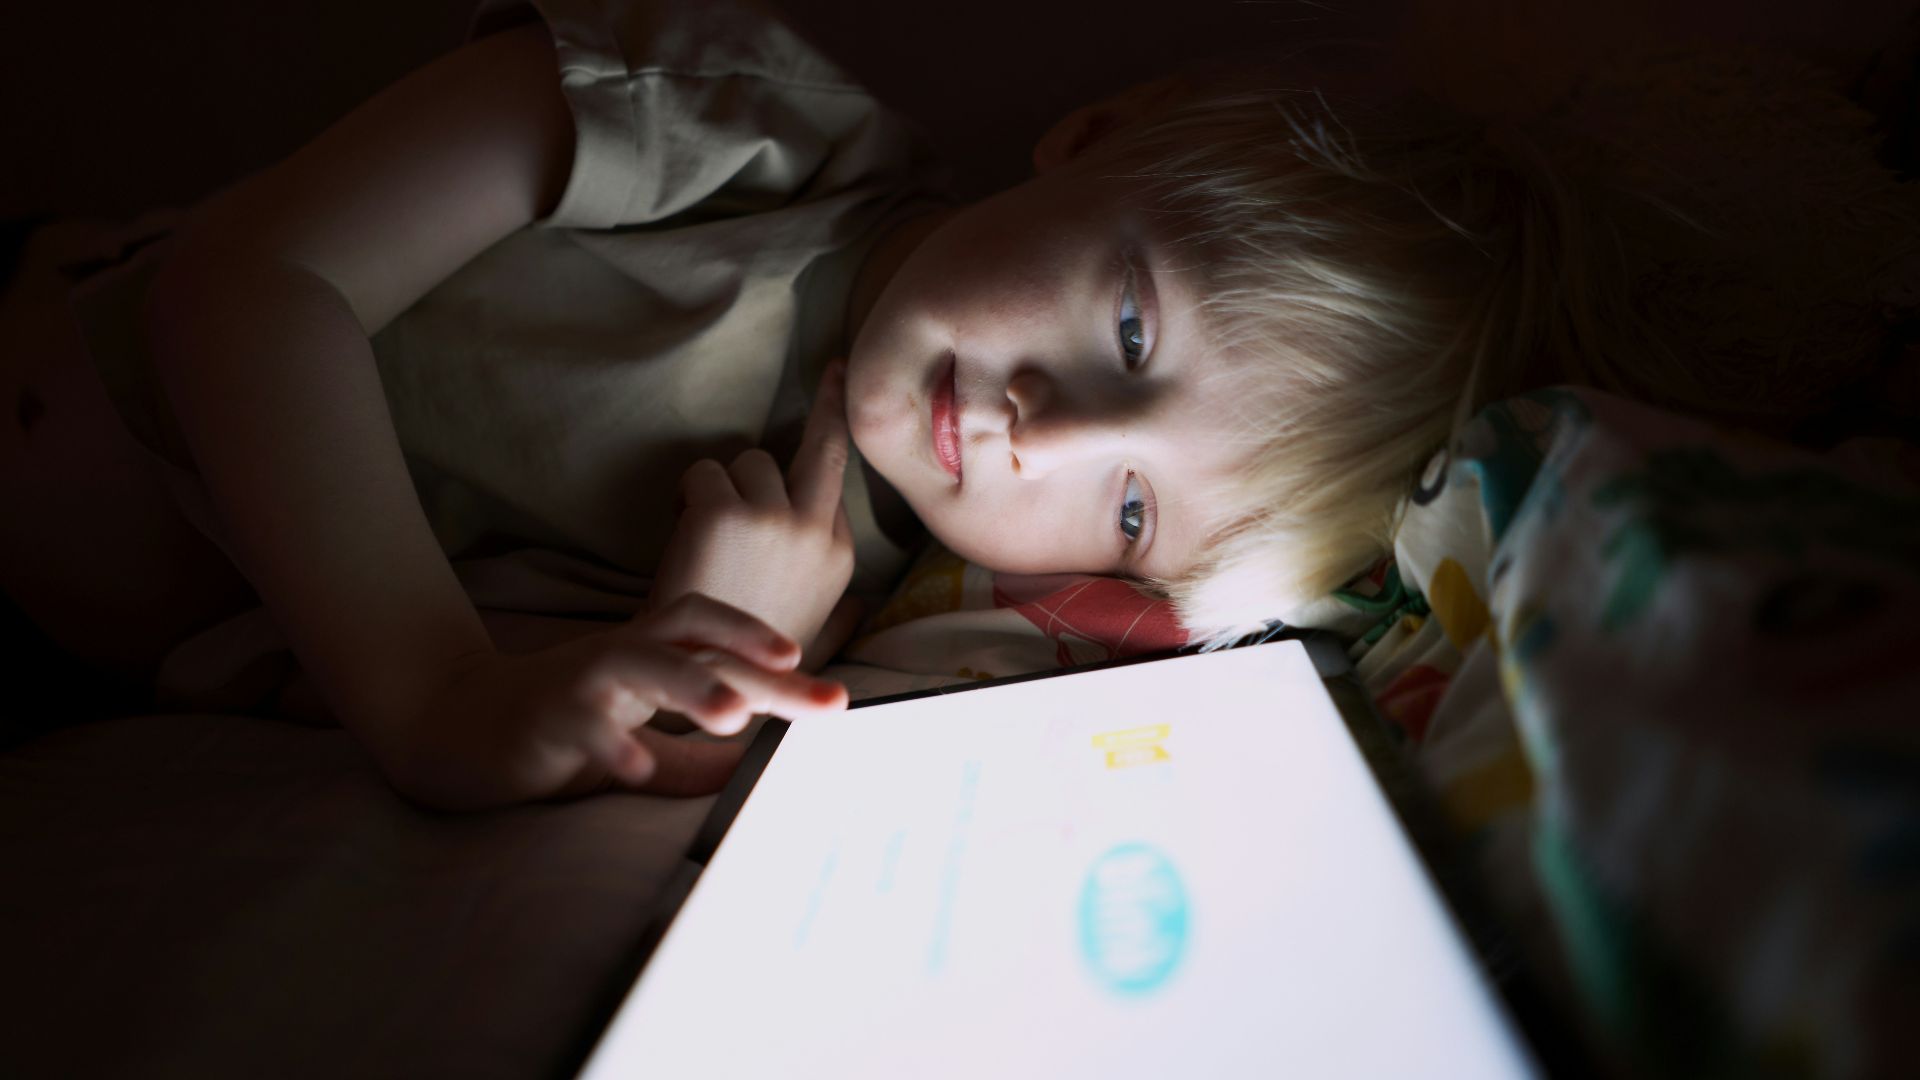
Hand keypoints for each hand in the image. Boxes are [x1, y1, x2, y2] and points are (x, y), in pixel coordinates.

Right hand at [393, 594, 846, 808]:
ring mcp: (582, 681)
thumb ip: (694, 758)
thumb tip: (758, 771)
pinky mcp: (545, 716)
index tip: (831, 688)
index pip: (720, 640)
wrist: (457, 726)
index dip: (774, 654)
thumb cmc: (561, 730)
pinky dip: (611, 744)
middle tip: (824, 700)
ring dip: (691, 684)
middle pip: (698, 642)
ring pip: (641, 663)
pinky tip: (637, 767)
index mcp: (651, 656)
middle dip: (762, 666)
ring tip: (734, 714)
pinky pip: (582, 726)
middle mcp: (623, 654)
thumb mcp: (639, 741)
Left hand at [652, 361, 858, 665]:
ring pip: (751, 459)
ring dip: (725, 485)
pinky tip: (683, 531)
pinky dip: (689, 494)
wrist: (700, 682)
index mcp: (839, 556)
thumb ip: (844, 616)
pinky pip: (705, 473)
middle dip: (833, 403)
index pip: (837, 483)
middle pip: (826, 445)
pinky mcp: (725, 511)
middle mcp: (816, 530)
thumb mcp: (816, 642)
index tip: (840, 416)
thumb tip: (865, 608)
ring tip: (707, 531)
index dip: (825, 456)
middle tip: (836, 368)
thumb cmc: (749, 664)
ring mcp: (773, 517)